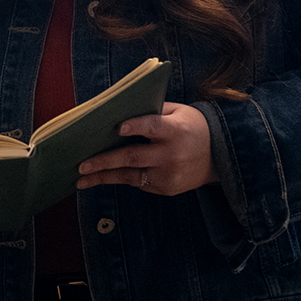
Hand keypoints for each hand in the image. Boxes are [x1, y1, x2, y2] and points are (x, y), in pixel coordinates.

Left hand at [76, 102, 216, 194]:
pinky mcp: (166, 189)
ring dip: (104, 177)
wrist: (219, 157)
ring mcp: (169, 175)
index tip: (118, 127)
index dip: (136, 126)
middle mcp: (172, 154)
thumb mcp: (179, 112)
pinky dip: (120, 178)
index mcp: (176, 130)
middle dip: (104, 161)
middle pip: (133, 157)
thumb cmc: (192, 127)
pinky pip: (138, 183)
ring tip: (81, 179)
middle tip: (82, 164)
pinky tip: (102, 177)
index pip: (153, 127)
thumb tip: (119, 111)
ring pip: (130, 176)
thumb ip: (153, 111)